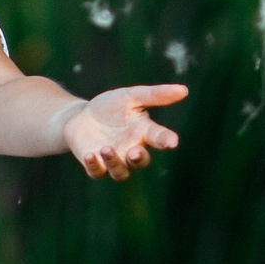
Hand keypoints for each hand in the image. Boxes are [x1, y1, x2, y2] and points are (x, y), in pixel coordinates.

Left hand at [61, 83, 186, 179]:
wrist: (80, 118)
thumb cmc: (110, 107)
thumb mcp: (131, 96)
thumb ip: (155, 95)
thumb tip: (184, 90)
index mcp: (144, 133)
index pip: (159, 138)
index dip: (167, 140)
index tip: (173, 142)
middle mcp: (132, 150)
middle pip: (141, 161)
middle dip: (139, 158)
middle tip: (134, 151)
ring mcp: (114, 160)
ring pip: (121, 172)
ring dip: (115, 163)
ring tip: (106, 148)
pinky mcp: (95, 166)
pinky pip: (97, 173)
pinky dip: (94, 166)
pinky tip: (90, 155)